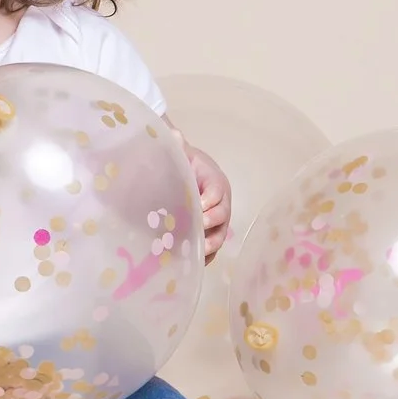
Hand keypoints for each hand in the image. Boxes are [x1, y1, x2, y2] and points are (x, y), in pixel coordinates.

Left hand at [186, 143, 232, 261]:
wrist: (188, 175)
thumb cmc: (187, 163)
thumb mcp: (183, 153)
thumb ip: (178, 145)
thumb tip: (174, 135)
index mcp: (216, 181)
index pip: (218, 192)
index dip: (211, 201)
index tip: (198, 208)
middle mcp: (221, 202)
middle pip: (223, 217)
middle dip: (212, 226)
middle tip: (197, 233)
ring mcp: (218, 220)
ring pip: (219, 235)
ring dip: (210, 245)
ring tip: (196, 254)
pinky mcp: (210, 233)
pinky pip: (212, 247)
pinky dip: (204, 256)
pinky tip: (191, 263)